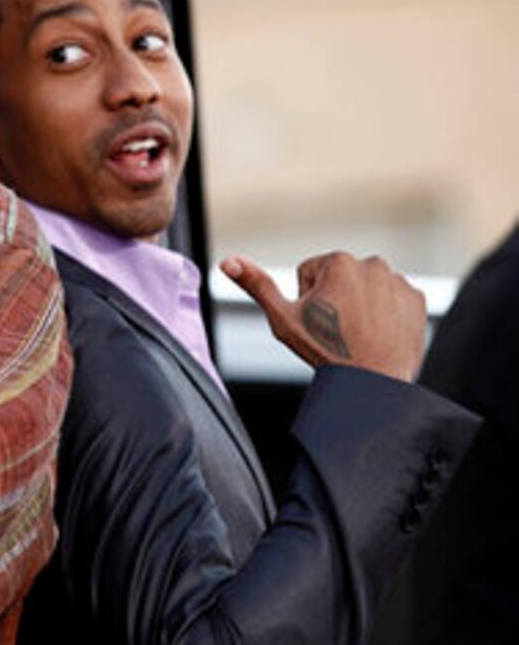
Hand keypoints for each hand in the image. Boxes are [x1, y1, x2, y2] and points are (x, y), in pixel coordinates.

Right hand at [221, 252, 425, 381]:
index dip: (308, 300)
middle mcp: (372, 263)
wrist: (373, 382)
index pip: (311, 274)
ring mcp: (398, 281)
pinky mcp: (417, 299)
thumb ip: (256, 285)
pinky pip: (392, 299)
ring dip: (360, 305)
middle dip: (335, 299)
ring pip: (366, 288)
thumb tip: (228, 262)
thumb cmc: (327, 353)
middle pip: (340, 278)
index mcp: (338, 262)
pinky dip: (385, 313)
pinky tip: (378, 333)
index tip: (319, 321)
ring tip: (358, 333)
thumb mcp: (283, 319)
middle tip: (337, 330)